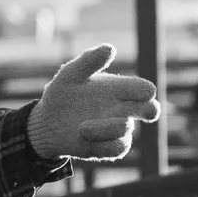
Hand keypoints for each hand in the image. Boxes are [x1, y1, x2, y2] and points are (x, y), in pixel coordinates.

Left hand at [27, 44, 161, 161]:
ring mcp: (117, 129)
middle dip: (149, 110)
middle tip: (139, 110)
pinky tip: (84, 138)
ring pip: (126, 130)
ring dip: (105, 129)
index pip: (143, 89)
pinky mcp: (109, 148)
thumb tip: (110, 47)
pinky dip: (102, 144)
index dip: (145, 91)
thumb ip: (89, 61)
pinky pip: (116, 149)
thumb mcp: (70, 74)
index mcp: (119, 88)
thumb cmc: (62, 95)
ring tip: (81, 128)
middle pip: (150, 110)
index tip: (143, 93)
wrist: (46, 123)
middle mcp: (123, 108)